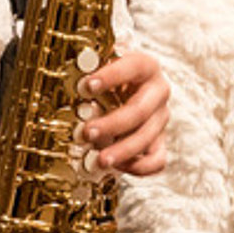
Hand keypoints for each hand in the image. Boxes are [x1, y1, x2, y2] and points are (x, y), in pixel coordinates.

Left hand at [80, 53, 171, 175]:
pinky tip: (117, 166)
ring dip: (122, 151)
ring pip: (147, 137)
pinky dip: (139, 167)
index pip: (134, 66)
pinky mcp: (160, 140)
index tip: (87, 85)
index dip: (112, 76)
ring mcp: (161, 117)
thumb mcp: (101, 66)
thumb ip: (89, 68)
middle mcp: (158, 91)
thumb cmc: (109, 78)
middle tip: (87, 132)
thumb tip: (73, 77)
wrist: (125, 90)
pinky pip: (157, 160)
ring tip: (99, 160)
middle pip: (140, 110)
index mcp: (146, 66)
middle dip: (112, 124)